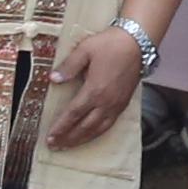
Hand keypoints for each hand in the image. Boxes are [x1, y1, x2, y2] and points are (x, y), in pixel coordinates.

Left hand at [47, 24, 147, 153]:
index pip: (73, 114)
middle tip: (55, 146)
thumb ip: (68, 66)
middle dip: (68, 138)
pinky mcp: (124, 103)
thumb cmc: (110, 44)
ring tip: (69, 145)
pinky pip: (109, 124)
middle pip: (84, 127)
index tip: (49, 137)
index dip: (60, 127)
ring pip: (98, 129)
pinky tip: (90, 134)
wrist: (138, 42)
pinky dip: (97, 133)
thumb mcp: (85, 49)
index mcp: (94, 90)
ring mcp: (116, 104)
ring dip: (82, 139)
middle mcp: (106, 102)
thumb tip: (53, 79)